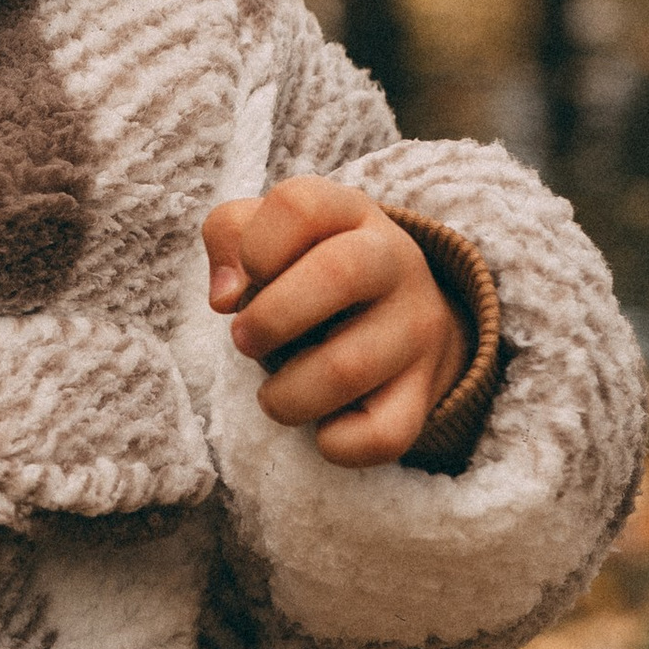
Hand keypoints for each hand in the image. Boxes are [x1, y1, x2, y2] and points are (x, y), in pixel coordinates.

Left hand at [202, 178, 470, 466]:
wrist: (406, 317)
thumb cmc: (309, 272)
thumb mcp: (270, 234)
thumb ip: (230, 237)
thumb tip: (226, 297)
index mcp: (349, 213)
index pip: (300, 204)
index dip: (256, 245)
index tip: (250, 276)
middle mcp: (394, 262)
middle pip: (337, 275)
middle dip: (268, 319)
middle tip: (244, 340)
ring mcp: (415, 329)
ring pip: (346, 369)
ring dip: (285, 395)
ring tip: (276, 393)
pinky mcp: (422, 394)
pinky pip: (382, 434)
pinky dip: (335, 444)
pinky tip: (323, 427)